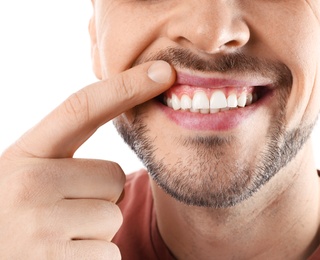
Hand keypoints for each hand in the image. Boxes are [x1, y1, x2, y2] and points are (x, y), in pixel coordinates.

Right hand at [0, 61, 174, 258]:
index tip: (163, 72)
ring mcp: (39, 224)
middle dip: (100, 198)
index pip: (82, 108)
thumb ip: (66, 158)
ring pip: (112, 214)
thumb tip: (126, 130)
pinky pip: (109, 252)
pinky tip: (63, 259)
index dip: (125, 87)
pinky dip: (94, 258)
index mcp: (24, 155)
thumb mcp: (29, 178)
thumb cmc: (19, 218)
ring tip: (59, 238)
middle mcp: (28, 182)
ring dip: (96, 230)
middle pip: (113, 175)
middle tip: (64, 214)